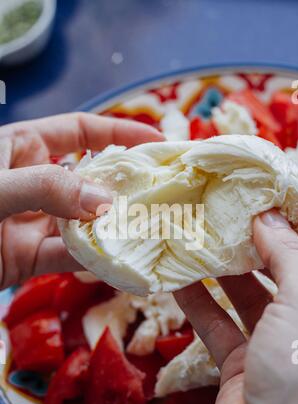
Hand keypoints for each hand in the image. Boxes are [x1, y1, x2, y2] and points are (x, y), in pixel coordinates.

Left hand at [0, 112, 162, 288]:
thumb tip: (105, 201)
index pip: (81, 131)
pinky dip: (93, 262)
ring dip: (113, 229)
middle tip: (165, 194)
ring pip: (83, 223)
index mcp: (20, 148)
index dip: (120, 133)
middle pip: (90, 179)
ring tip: (151, 233)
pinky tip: (120, 265)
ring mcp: (32, 223)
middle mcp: (32, 183)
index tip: (157, 142)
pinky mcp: (28, 259)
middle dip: (126, 186)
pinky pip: (69, 258)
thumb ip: (47, 187)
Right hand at [175, 210, 297, 403]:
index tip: (262, 202)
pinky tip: (177, 278)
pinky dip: (196, 302)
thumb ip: (286, 257)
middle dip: (249, 246)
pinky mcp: (240, 363)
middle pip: (274, 274)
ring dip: (218, 271)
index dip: (287, 230)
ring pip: (242, 297)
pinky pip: (216, 324)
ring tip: (196, 240)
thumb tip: (266, 216)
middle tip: (222, 217)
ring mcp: (271, 346)